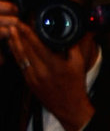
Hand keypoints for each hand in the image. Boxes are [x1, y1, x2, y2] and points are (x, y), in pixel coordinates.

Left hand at [0, 9, 95, 130]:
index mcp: (55, 66)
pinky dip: (16, 53)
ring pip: (20, 56)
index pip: (38, 45)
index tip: (24, 23)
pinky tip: (13, 45)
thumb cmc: (75, 87)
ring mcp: (34, 78)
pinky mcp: (29, 83)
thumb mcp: (78, 65)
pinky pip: (20, 65)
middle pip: (26, 49)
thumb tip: (70, 33)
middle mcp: (42, 72)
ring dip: (14, 42)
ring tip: (11, 30)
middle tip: (14, 22)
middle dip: (19, 34)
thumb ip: (73, 47)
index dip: (29, 33)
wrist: (70, 108)